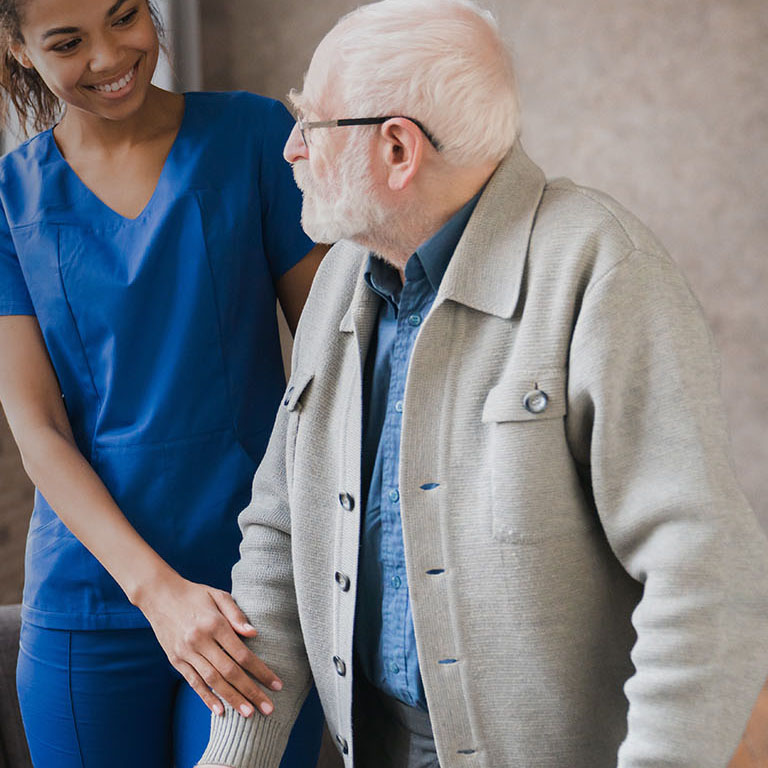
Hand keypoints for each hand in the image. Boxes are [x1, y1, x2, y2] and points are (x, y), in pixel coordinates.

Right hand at [137, 573, 281, 717]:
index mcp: (214, 624)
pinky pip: (193, 682)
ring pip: (212, 681)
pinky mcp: (176, 660)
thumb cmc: (195, 594)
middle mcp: (200, 641)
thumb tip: (254, 633)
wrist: (160, 595)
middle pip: (229, 672)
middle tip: (268, 708)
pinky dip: (206, 698)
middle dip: (250, 692)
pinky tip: (220, 711)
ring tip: (248, 713)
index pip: (242, 654)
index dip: (261, 671)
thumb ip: (236, 614)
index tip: (276, 684)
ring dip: (232, 699)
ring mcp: (186, 653)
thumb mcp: (218, 595)